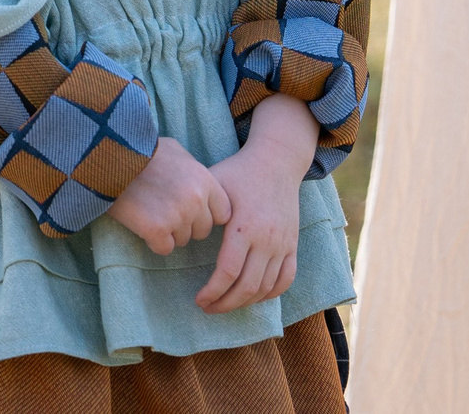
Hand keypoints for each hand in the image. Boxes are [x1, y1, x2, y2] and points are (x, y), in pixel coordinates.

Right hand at [108, 136, 230, 255]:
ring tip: (150, 211)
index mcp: (204, 180)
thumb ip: (193, 171)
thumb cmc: (141, 150)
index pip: (223, 213)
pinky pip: (164, 248)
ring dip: (169, 232)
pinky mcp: (157, 230)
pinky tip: (142, 223)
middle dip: (187, 225)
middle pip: (203, 230)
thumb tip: (200, 184)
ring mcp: (177, 216)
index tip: (191, 210)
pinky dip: (153, 241)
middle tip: (165, 210)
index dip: (206, 214)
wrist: (109, 156)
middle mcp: (195, 199)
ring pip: (183, 240)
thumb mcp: (176, 151)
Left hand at [196, 95, 318, 313]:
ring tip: (225, 304)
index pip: (228, 272)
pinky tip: (253, 297)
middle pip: (247, 286)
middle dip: (225, 303)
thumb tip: (176, 231)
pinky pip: (286, 279)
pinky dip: (270, 294)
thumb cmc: (238, 172)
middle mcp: (267, 239)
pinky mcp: (293, 244)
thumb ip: (198, 210)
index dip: (212, 291)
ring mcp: (283, 243)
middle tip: (208, 307)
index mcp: (244, 226)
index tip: (198, 299)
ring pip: (266, 288)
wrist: (277, 161)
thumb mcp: (214, 184)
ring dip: (245, 303)